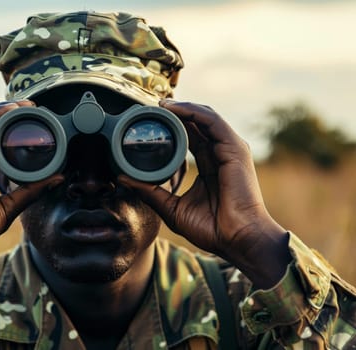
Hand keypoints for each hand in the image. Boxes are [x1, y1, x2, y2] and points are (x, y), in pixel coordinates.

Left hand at [118, 100, 290, 287]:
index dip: (172, 126)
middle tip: (150, 107)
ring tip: (159, 104)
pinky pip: (212, 121)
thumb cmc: (212, 230)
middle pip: (197, 123)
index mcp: (210, 166)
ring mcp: (229, 150)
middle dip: (175, 112)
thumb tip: (122, 178)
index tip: (149, 120)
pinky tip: (174, 108)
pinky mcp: (234, 149)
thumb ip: (150, 192)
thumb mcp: (172, 208)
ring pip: (204, 117)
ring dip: (181, 107)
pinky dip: (192, 112)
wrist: (238, 241)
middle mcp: (221, 154)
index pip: (190, 137)